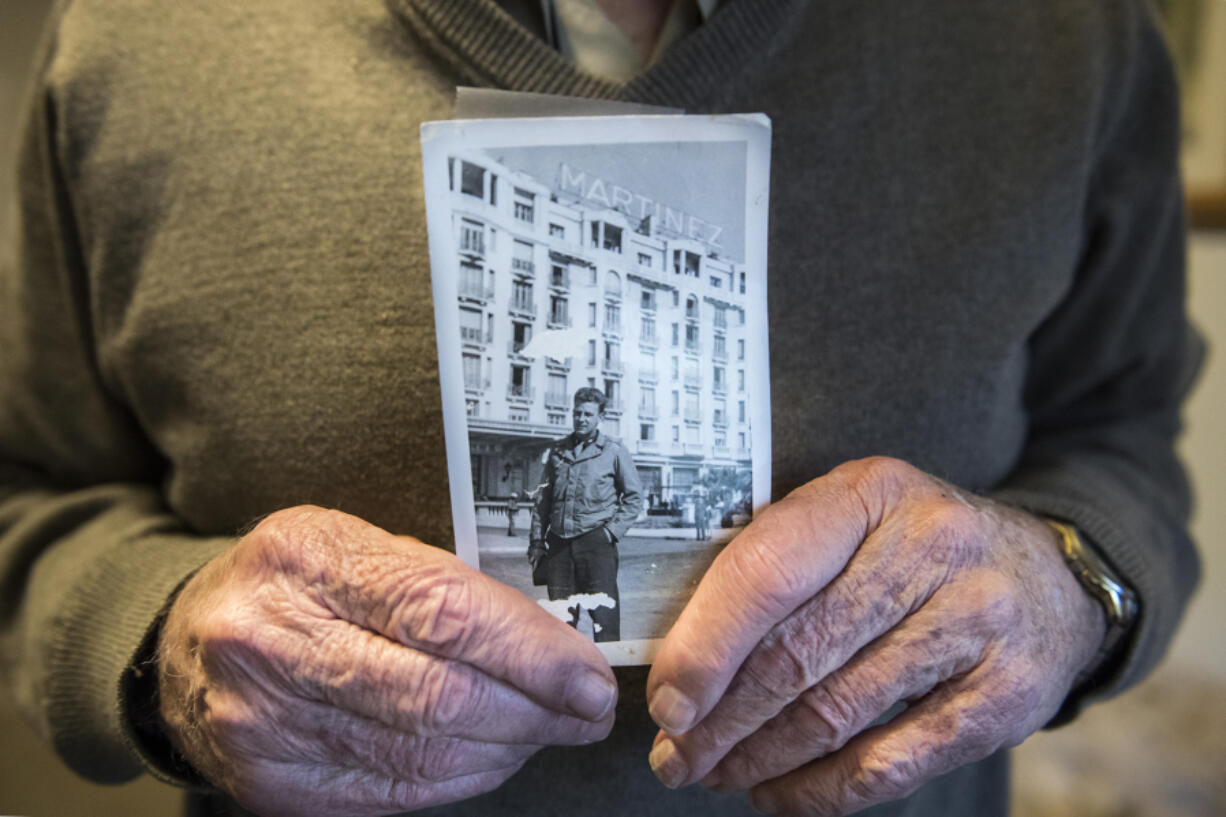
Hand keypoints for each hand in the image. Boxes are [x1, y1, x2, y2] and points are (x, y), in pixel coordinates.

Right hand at [158, 506, 615, 816]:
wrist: (186, 643)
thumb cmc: (294, 586)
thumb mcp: (353, 545)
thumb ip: (440, 584)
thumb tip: (549, 642)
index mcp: (308, 557)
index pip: (443, 611)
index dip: (532, 651)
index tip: (588, 674)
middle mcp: (275, 639)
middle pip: (438, 695)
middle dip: (535, 710)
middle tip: (586, 711)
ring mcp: (264, 722)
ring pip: (422, 755)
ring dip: (507, 749)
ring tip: (545, 730)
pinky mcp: (270, 785)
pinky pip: (392, 794)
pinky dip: (460, 780)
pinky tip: (491, 757)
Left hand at [644, 457, 1104, 815]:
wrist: (1051, 578)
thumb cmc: (919, 549)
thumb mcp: (856, 519)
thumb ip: (779, 565)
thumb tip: (684, 659)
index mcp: (870, 493)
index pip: (768, 572)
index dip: (706, 646)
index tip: (666, 702)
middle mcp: (929, 547)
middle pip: (797, 652)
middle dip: (721, 720)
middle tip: (675, 756)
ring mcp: (975, 623)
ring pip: (836, 713)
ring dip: (760, 758)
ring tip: (715, 774)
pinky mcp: (1004, 698)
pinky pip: (890, 762)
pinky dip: (821, 791)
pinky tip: (778, 793)